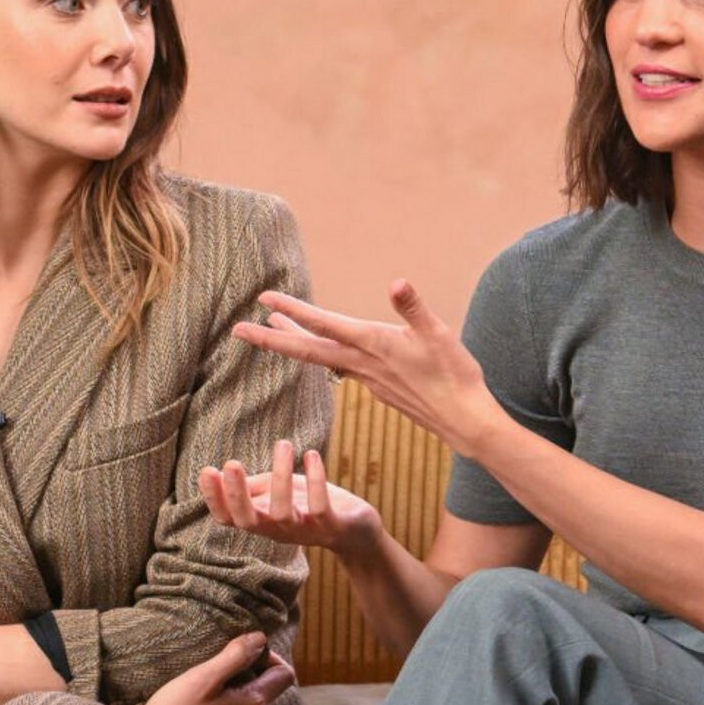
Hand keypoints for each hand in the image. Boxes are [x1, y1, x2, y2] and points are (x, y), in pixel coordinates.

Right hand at [142, 630, 296, 704]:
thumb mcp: (205, 676)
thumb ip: (236, 656)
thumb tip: (260, 638)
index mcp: (254, 704)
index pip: (285, 675)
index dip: (270, 657)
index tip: (244, 651)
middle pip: (268, 687)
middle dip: (250, 670)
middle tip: (219, 664)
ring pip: (250, 700)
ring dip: (236, 686)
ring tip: (207, 683)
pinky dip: (227, 702)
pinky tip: (203, 701)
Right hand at [200, 438, 382, 559]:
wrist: (355, 530)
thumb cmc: (309, 505)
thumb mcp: (276, 493)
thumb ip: (252, 488)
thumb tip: (218, 474)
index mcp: (262, 520)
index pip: (229, 518)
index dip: (214, 499)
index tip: (206, 471)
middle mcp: (278, 529)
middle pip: (248, 521)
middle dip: (235, 495)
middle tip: (230, 463)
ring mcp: (304, 530)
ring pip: (283, 512)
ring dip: (281, 476)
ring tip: (283, 444)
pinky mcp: (331, 526)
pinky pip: (319, 507)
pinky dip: (316, 480)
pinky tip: (312, 455)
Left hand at [234, 282, 497, 453]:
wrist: (464, 421)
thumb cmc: (455, 376)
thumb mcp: (439, 334)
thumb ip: (414, 308)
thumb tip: (397, 283)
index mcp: (373, 345)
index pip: (324, 324)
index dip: (293, 310)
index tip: (263, 300)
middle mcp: (362, 364)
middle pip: (307, 349)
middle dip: (271, 338)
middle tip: (239, 329)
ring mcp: (367, 378)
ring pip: (320, 358)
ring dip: (293, 342)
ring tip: (272, 327)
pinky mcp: (377, 387)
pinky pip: (337, 367)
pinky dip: (319, 354)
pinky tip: (321, 349)